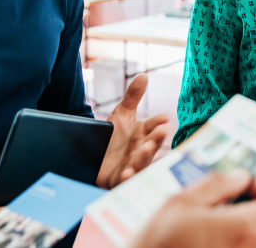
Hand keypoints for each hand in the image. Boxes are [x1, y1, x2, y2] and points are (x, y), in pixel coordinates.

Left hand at [97, 74, 169, 188]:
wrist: (92, 158)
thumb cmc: (112, 136)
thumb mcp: (121, 114)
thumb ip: (133, 97)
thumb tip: (143, 75)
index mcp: (143, 133)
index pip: (153, 126)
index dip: (158, 122)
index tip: (164, 117)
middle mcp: (141, 150)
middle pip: (151, 144)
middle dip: (156, 138)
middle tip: (161, 131)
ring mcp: (132, 165)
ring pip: (141, 163)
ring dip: (144, 156)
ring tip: (146, 147)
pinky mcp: (119, 180)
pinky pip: (125, 181)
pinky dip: (127, 178)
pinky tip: (127, 173)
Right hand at [134, 172, 255, 247]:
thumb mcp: (180, 203)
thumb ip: (217, 184)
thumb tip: (240, 177)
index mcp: (247, 229)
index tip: (249, 187)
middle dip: (246, 210)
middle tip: (214, 210)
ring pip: (255, 241)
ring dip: (235, 233)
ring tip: (200, 234)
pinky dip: (228, 247)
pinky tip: (202, 247)